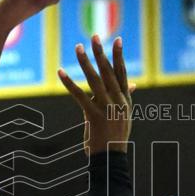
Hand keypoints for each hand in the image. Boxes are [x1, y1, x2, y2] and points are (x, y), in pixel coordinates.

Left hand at [58, 35, 135, 154]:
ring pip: (95, 81)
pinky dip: (69, 83)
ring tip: (78, 47)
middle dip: (101, 53)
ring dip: (85, 62)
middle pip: (108, 73)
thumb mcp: (125, 115)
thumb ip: (125, 97)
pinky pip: (80, 96)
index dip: (119, 56)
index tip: (117, 40)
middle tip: (95, 36)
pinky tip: (61, 72)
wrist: (112, 158)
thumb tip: (133, 82)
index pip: (122, 73)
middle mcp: (118, 102)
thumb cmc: (116, 135)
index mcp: (125, 100)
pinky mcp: (94, 116)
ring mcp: (107, 109)